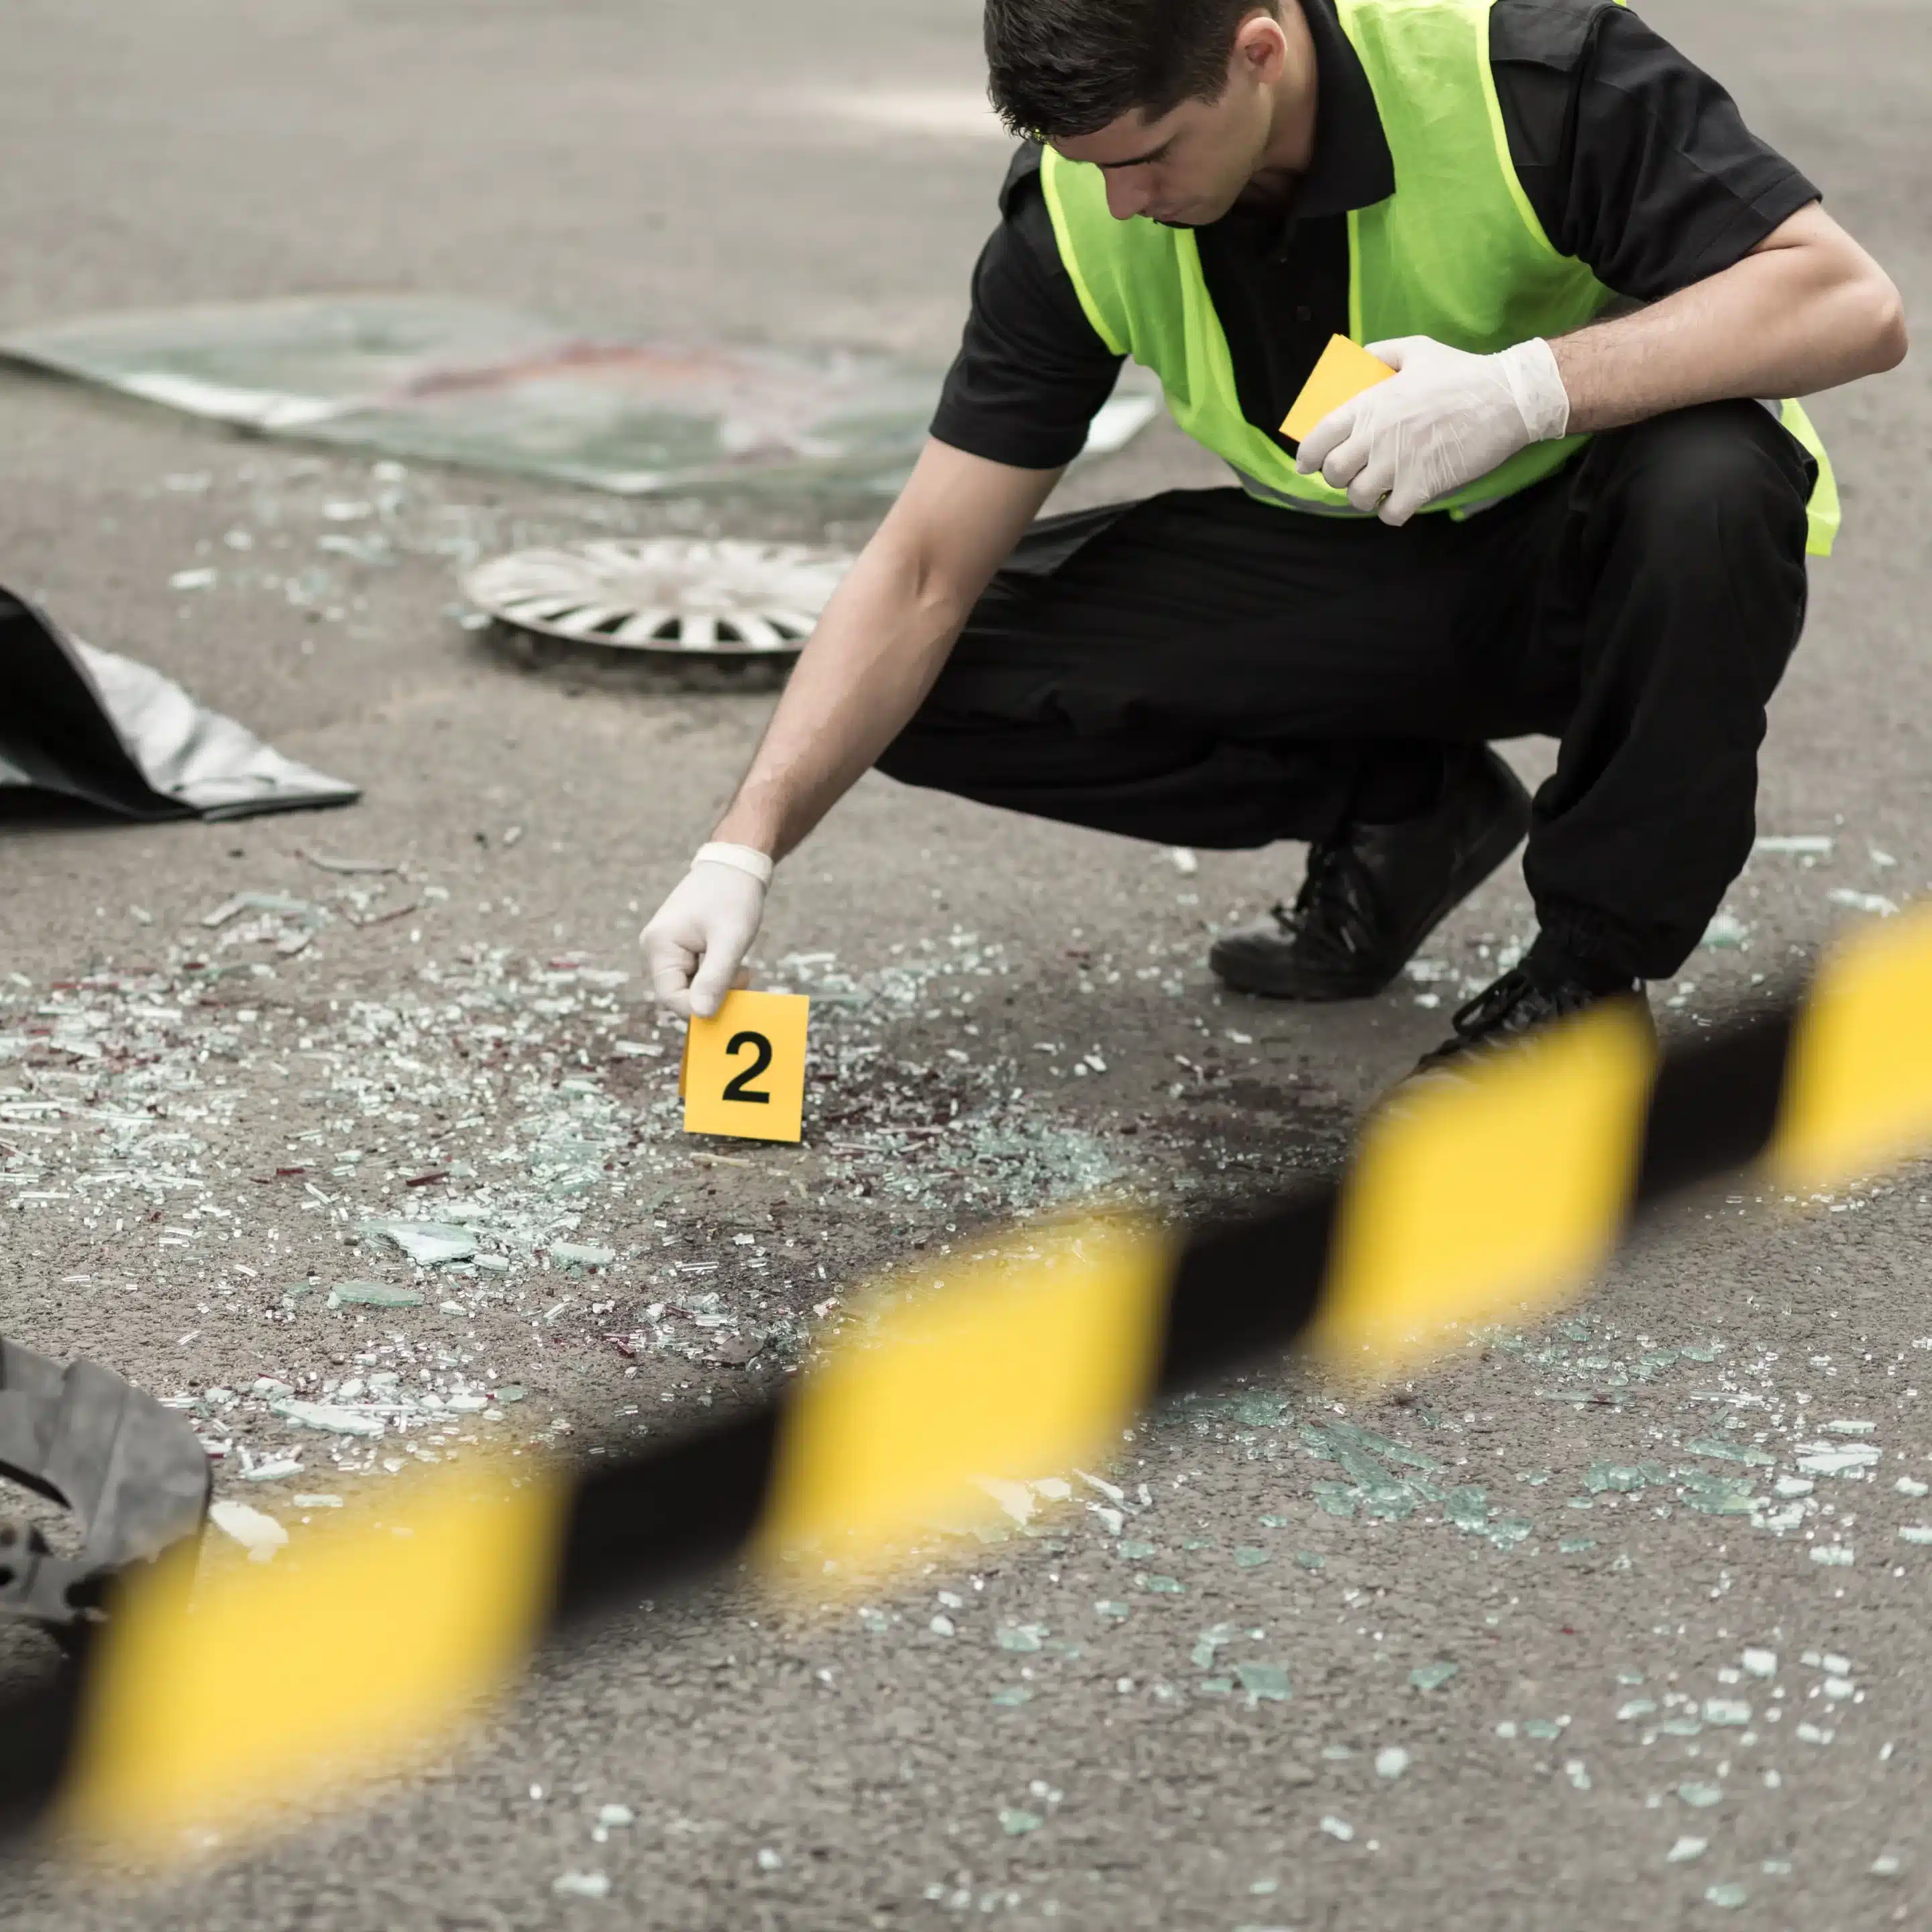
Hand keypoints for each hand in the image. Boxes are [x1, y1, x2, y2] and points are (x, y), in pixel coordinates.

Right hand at [640, 857, 767, 1017]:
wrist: (736, 864)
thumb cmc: (733, 896)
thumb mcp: (730, 939)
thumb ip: (715, 978)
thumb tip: (701, 1014)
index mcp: (659, 945)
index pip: (672, 997)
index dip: (702, 1007)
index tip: (736, 995)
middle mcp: (656, 948)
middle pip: (680, 993)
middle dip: (713, 994)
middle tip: (744, 976)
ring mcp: (666, 947)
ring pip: (690, 985)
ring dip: (718, 984)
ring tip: (741, 965)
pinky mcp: (680, 946)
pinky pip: (695, 974)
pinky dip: (716, 974)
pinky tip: (733, 960)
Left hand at [1295, 336, 1570, 525]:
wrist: (1506, 398)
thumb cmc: (1461, 372)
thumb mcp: (1417, 349)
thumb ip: (1381, 353)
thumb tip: (1357, 360)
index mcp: (1370, 404)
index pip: (1319, 438)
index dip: (1307, 457)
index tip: (1307, 465)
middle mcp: (1377, 436)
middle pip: (1334, 473)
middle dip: (1337, 477)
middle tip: (1352, 474)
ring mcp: (1398, 464)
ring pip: (1357, 497)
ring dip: (1363, 496)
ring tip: (1377, 487)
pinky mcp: (1422, 486)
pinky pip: (1390, 514)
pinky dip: (1390, 513)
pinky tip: (1399, 501)